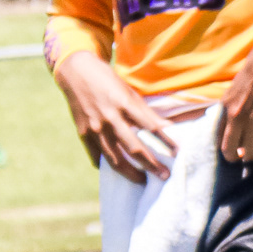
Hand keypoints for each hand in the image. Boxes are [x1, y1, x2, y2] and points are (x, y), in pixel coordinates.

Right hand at [55, 52, 176, 182]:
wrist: (75, 71)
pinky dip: (107, 166)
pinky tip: (118, 171)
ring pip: (114, 159)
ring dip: (131, 173)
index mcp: (123, 103)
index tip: (177, 153)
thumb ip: (146, 112)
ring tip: (142, 180)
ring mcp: (94, 128)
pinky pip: (97, 156)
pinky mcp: (82, 133)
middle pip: (133, 148)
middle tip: (165, 176)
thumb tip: (168, 128)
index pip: (150, 127)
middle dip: (151, 165)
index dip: (166, 141)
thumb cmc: (107, 79)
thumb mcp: (128, 91)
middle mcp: (109, 118)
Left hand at [221, 45, 252, 164]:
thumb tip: (233, 130)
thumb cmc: (252, 77)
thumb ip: (230, 111)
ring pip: (250, 152)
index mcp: (224, 110)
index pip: (217, 139)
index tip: (231, 151)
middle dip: (236, 158)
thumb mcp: (232, 94)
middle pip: (230, 151)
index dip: (224, 148)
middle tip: (244, 157)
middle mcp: (235, 117)